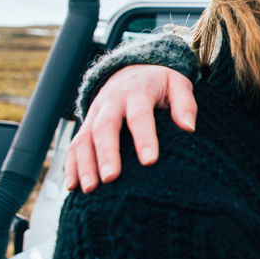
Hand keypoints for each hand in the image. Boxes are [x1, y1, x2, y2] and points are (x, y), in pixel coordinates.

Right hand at [64, 65, 196, 192]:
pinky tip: (73, 187)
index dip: (144, 138)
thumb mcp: (178, 84)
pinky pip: (74, 145)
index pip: (140, 115)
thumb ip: (185, 104)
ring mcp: (95, 114)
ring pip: (84, 138)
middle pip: (105, 127)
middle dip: (107, 154)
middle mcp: (111, 102)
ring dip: (85, 164)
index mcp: (137, 92)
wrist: (132, 69)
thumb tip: (189, 127)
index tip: (150, 161)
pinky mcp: (86, 125)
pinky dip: (70, 166)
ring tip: (90, 189)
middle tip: (111, 178)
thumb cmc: (160, 83)